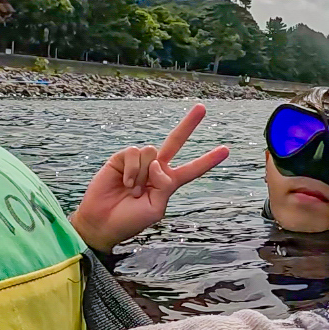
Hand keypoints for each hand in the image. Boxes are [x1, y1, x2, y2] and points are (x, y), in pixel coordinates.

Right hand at [70, 104, 229, 252]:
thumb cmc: (130, 220)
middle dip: (189, 124)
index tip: (226, 150)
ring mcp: (140, 162)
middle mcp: (156, 168)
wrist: (102, 222)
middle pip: (176, 141)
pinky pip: (134, 152)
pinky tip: (125, 182)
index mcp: (169, 182)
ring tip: (132, 190)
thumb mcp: (155, 208)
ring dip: (142, 174)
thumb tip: (159, 164)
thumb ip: (164, 186)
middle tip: (202, 107)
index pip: (193, 169)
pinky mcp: (122, 158)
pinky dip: (132, 169)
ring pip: (152, 151)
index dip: (208, 160)